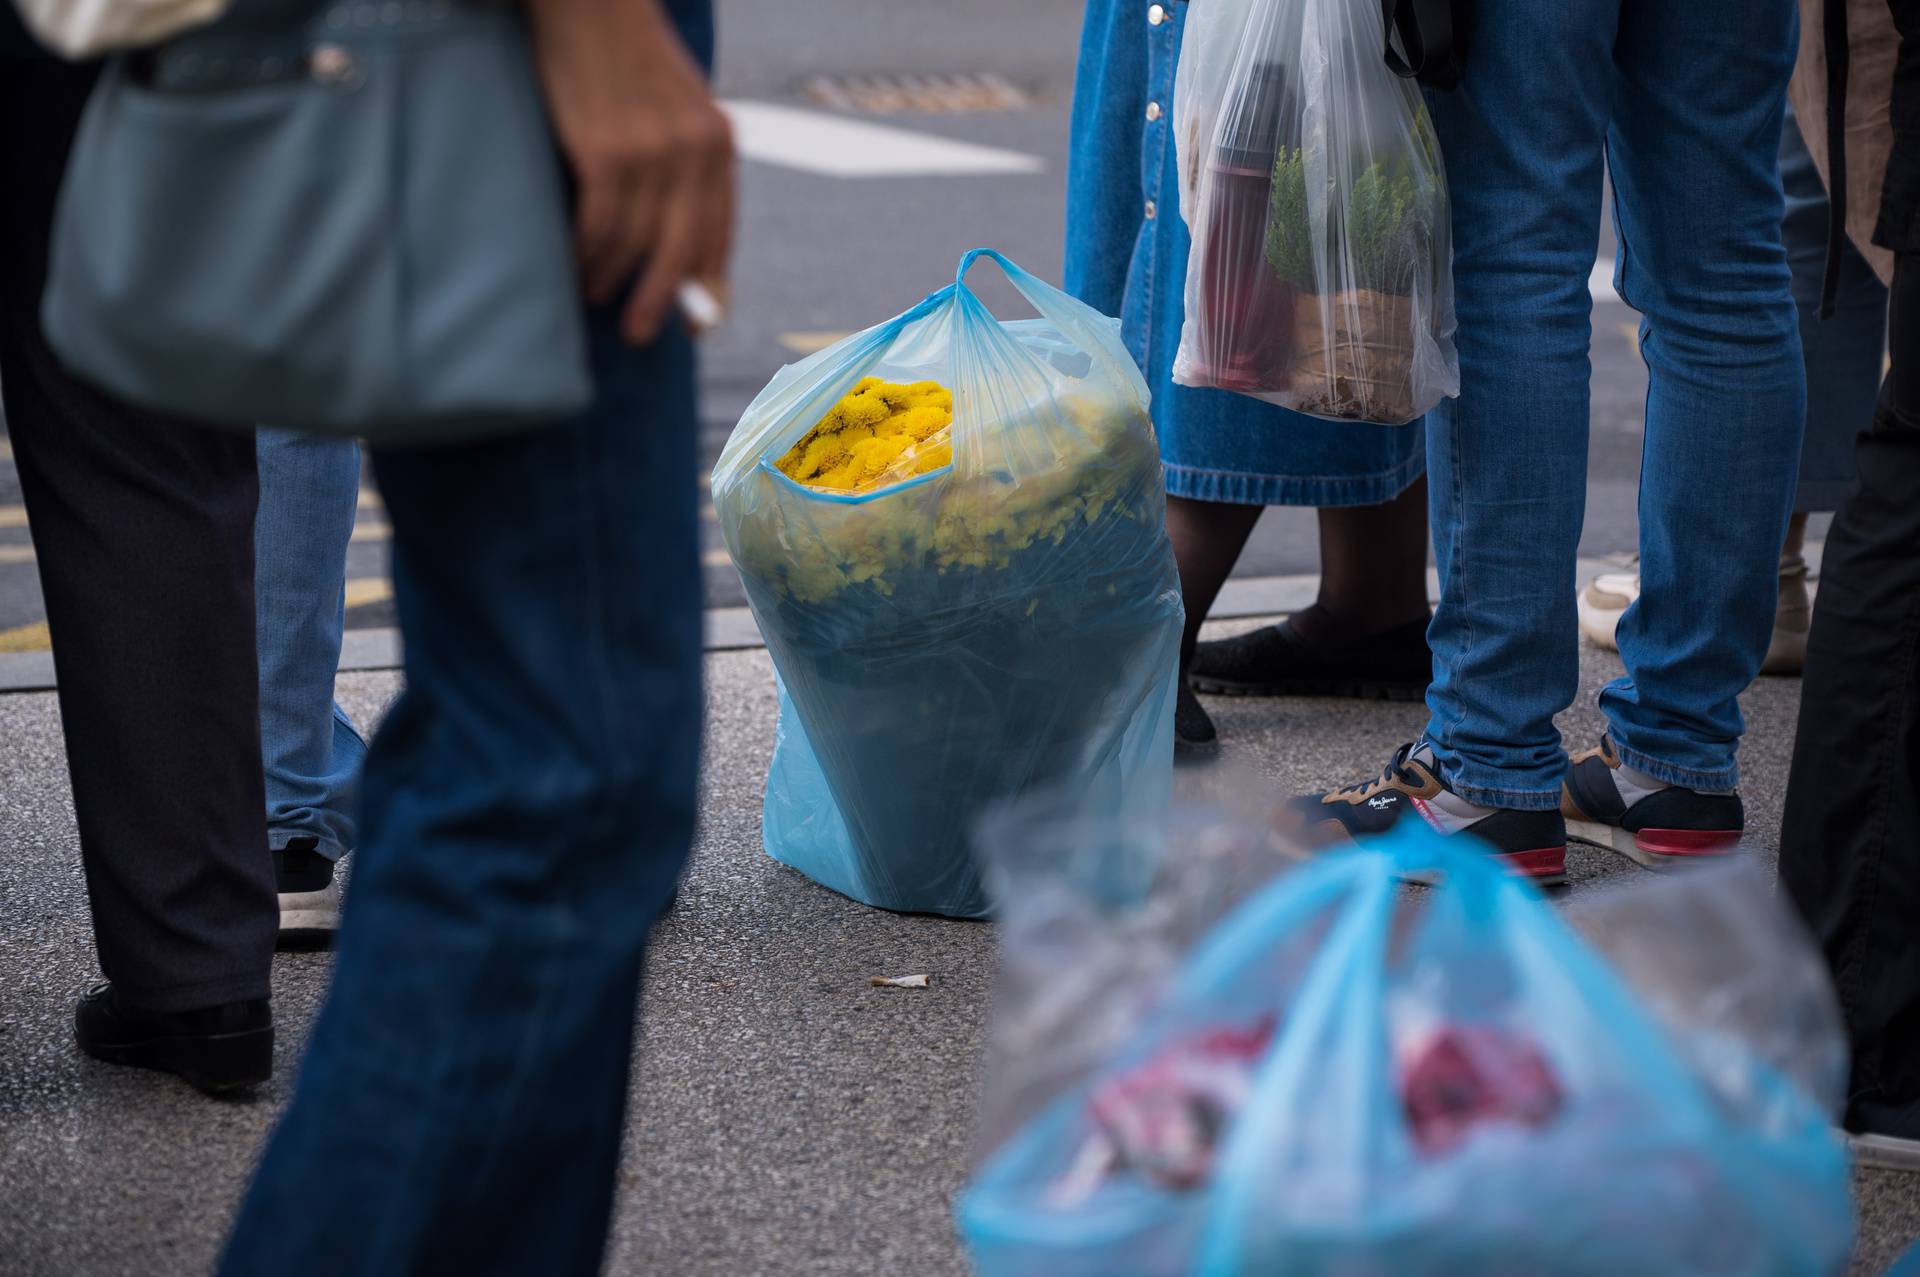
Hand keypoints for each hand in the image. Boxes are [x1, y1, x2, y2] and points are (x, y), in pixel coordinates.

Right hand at [528, 0, 734, 344]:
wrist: (589, 0)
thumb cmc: (626, 55)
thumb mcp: (676, 103)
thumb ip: (685, 160)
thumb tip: (676, 234)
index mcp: (719, 143)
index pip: (719, 232)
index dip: (708, 284)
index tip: (698, 324)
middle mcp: (694, 152)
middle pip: (680, 252)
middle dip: (661, 302)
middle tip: (641, 334)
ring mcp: (651, 154)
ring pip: (632, 244)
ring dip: (608, 277)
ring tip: (591, 294)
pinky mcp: (606, 152)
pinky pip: (596, 226)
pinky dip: (582, 254)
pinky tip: (571, 267)